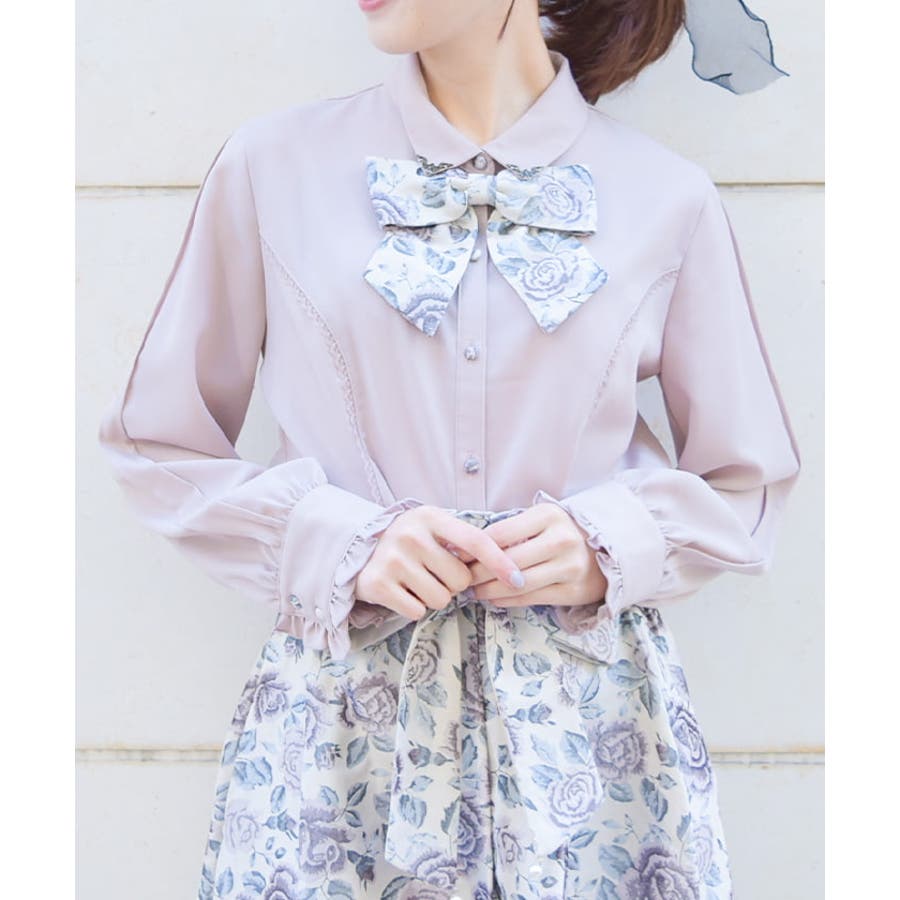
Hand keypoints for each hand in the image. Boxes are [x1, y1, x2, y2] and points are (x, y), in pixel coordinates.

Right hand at [355, 505, 525, 620]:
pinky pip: (418, 611)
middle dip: (453, 584)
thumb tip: (507, 563)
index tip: (518, 579)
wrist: (356, 550)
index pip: (475, 541)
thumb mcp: (432, 527)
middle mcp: (411, 535)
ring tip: (417, 582)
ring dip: (434, 597)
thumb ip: (463, 540)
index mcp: (430, 517)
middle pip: (460, 579)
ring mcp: (392, 560)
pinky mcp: (378, 585)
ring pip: (441, 599)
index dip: (500, 562)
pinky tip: (402, 592)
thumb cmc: (408, 541)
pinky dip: (414, 608)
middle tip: (434, 574)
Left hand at [463, 502, 607, 609]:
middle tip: (462, 577)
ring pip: (517, 583)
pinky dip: (507, 601)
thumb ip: (511, 529)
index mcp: (549, 516)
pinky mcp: (574, 591)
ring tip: (475, 591)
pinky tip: (495, 599)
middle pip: (506, 561)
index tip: (458, 555)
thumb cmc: (562, 533)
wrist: (607, 551)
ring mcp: (569, 566)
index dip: (474, 547)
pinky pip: (531, 598)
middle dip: (478, 572)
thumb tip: (467, 545)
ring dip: (489, 590)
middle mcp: (561, 539)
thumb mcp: (541, 520)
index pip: (500, 533)